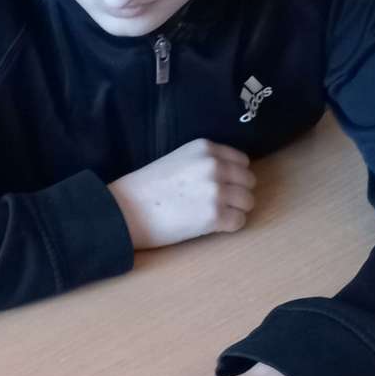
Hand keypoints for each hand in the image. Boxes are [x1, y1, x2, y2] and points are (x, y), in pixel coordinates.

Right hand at [107, 139, 255, 250]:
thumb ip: (204, 162)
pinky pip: (240, 222)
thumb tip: (229, 176)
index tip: (222, 187)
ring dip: (236, 210)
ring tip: (214, 216)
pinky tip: (211, 226)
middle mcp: (214, 166)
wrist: (126, 210)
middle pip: (249, 181)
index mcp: (206, 148)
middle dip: (237, 194)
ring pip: (248, 202)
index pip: (242, 161)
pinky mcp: (215, 216)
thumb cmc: (146, 187)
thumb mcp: (179, 159)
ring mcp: (216, 191)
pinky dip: (229, 226)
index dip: (234, 177)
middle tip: (218, 204)